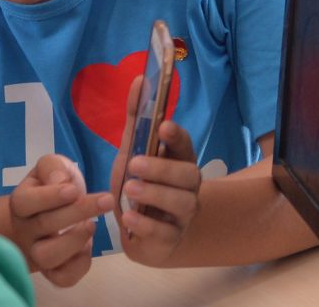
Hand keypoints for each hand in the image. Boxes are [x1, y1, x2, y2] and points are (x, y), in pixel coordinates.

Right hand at [10, 153, 113, 285]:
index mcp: (21, 202)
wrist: (46, 213)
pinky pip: (62, 278)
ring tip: (92, 224)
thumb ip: (53, 168)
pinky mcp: (52, 271)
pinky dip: (80, 265)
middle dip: (78, 212)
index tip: (74, 189)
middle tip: (106, 200)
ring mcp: (36, 253)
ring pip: (48, 257)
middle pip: (44, 225)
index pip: (26, 201)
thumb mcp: (51, 167)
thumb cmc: (50, 186)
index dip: (50, 196)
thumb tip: (60, 181)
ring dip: (75, 241)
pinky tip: (89, 246)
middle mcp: (25, 230)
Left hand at [114, 119, 202, 266]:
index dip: (177, 136)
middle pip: (189, 175)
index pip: (186, 146)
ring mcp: (183, 215)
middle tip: (135, 165)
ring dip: (155, 194)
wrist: (141, 234)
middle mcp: (188, 187)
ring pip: (182, 203)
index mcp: (180, 162)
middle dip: (163, 168)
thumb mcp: (130, 154)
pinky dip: (146, 225)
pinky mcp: (171, 239)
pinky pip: (165, 232)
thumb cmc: (138, 187)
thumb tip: (138, 79)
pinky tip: (129, 218)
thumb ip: (134, 121)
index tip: (163, 126)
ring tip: (130, 190)